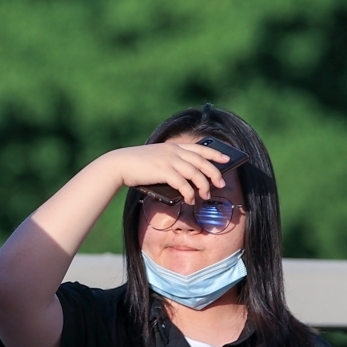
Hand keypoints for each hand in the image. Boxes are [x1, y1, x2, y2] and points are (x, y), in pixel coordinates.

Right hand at [107, 142, 229, 203]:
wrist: (120, 164)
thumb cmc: (137, 166)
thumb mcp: (156, 159)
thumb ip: (170, 164)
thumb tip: (186, 181)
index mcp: (173, 147)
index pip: (199, 148)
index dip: (215, 154)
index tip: (226, 159)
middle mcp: (174, 151)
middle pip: (201, 161)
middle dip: (214, 173)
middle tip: (221, 184)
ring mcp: (169, 160)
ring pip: (195, 173)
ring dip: (203, 186)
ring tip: (206, 196)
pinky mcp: (163, 171)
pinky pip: (183, 184)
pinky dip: (189, 193)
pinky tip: (190, 200)